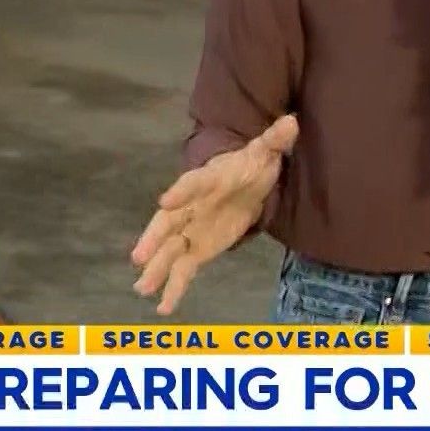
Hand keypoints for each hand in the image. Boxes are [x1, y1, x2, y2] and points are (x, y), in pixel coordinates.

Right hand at [130, 114, 298, 314]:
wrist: (243, 179)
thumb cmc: (250, 163)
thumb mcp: (264, 151)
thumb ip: (275, 140)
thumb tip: (291, 122)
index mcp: (206, 179)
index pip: (192, 183)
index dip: (180, 192)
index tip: (165, 202)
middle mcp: (190, 205)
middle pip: (168, 223)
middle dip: (153, 239)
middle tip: (138, 256)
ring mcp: (191, 229)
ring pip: (170, 250)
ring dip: (156, 268)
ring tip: (141, 288)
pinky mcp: (198, 249)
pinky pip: (182, 269)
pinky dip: (173, 288)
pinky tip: (163, 308)